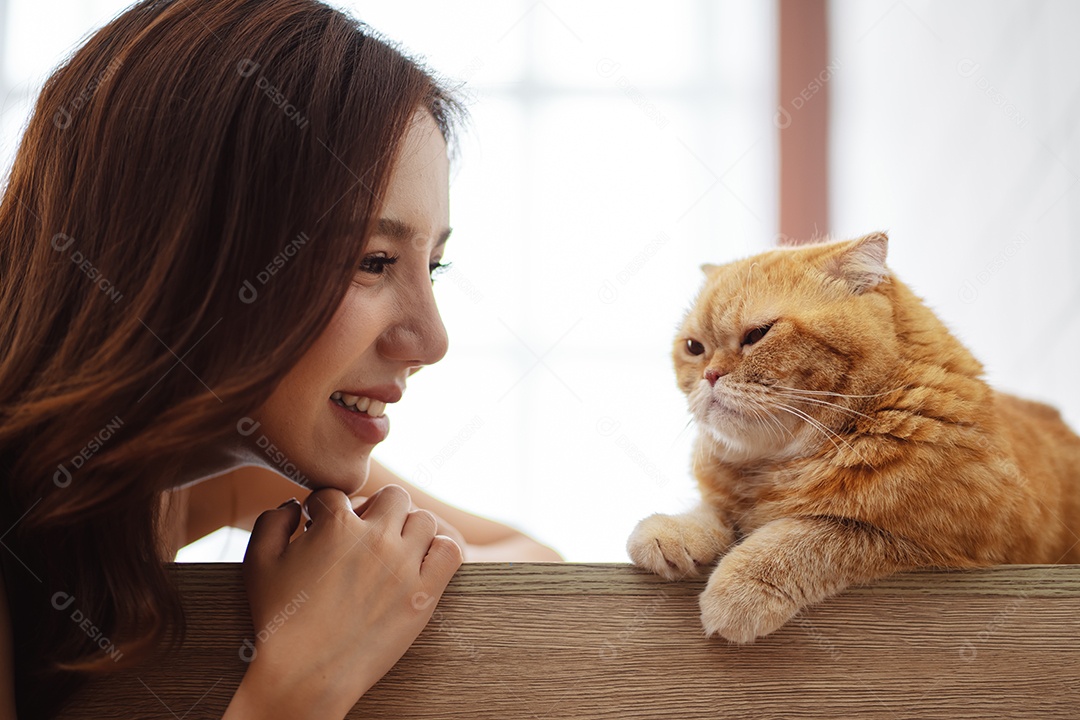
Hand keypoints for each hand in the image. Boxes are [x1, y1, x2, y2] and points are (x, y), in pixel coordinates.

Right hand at [226, 485, 461, 718]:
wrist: (306, 674)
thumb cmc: (278, 621)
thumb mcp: (258, 564)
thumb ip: (271, 522)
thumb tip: (294, 505)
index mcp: (335, 525)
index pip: (338, 494)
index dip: (325, 510)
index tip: (322, 528)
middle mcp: (375, 538)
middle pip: (392, 497)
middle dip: (375, 509)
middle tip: (362, 534)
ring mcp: (403, 565)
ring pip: (424, 519)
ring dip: (409, 529)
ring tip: (392, 549)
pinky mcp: (424, 594)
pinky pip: (450, 551)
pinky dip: (439, 550)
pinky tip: (419, 563)